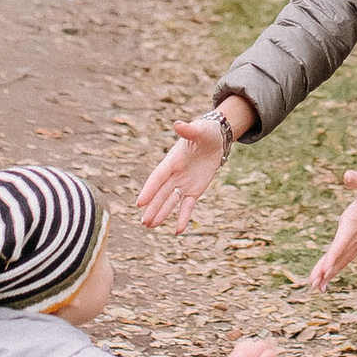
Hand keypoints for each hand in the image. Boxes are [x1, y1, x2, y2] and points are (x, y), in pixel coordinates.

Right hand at [140, 113, 234, 232]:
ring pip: (170, 201)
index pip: (158, 177)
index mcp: (172, 160)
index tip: (139, 203)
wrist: (216, 138)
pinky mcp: (194, 190)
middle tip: (143, 222)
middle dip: (152, 208)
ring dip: (161, 213)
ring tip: (150, 226)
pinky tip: (178, 231)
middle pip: (161, 193)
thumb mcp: (199, 130)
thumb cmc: (205, 132)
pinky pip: (187, 205)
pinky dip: (183, 217)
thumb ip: (188, 130)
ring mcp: (183, 183)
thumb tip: (178, 125)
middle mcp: (175, 174)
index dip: (149, 190)